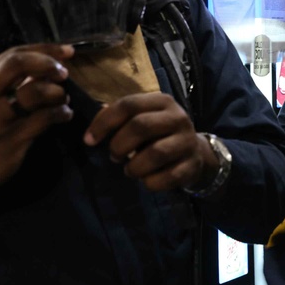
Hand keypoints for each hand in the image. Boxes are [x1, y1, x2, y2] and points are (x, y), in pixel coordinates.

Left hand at [83, 92, 214, 192]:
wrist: (195, 152)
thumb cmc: (159, 134)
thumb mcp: (143, 119)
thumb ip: (120, 118)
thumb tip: (94, 125)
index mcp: (162, 101)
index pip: (128, 105)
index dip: (104, 123)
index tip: (89, 140)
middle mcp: (178, 117)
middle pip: (141, 126)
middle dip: (119, 145)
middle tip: (113, 156)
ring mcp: (188, 141)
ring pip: (155, 153)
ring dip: (134, 166)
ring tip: (129, 170)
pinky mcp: (192, 165)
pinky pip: (167, 177)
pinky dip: (150, 182)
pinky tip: (147, 180)